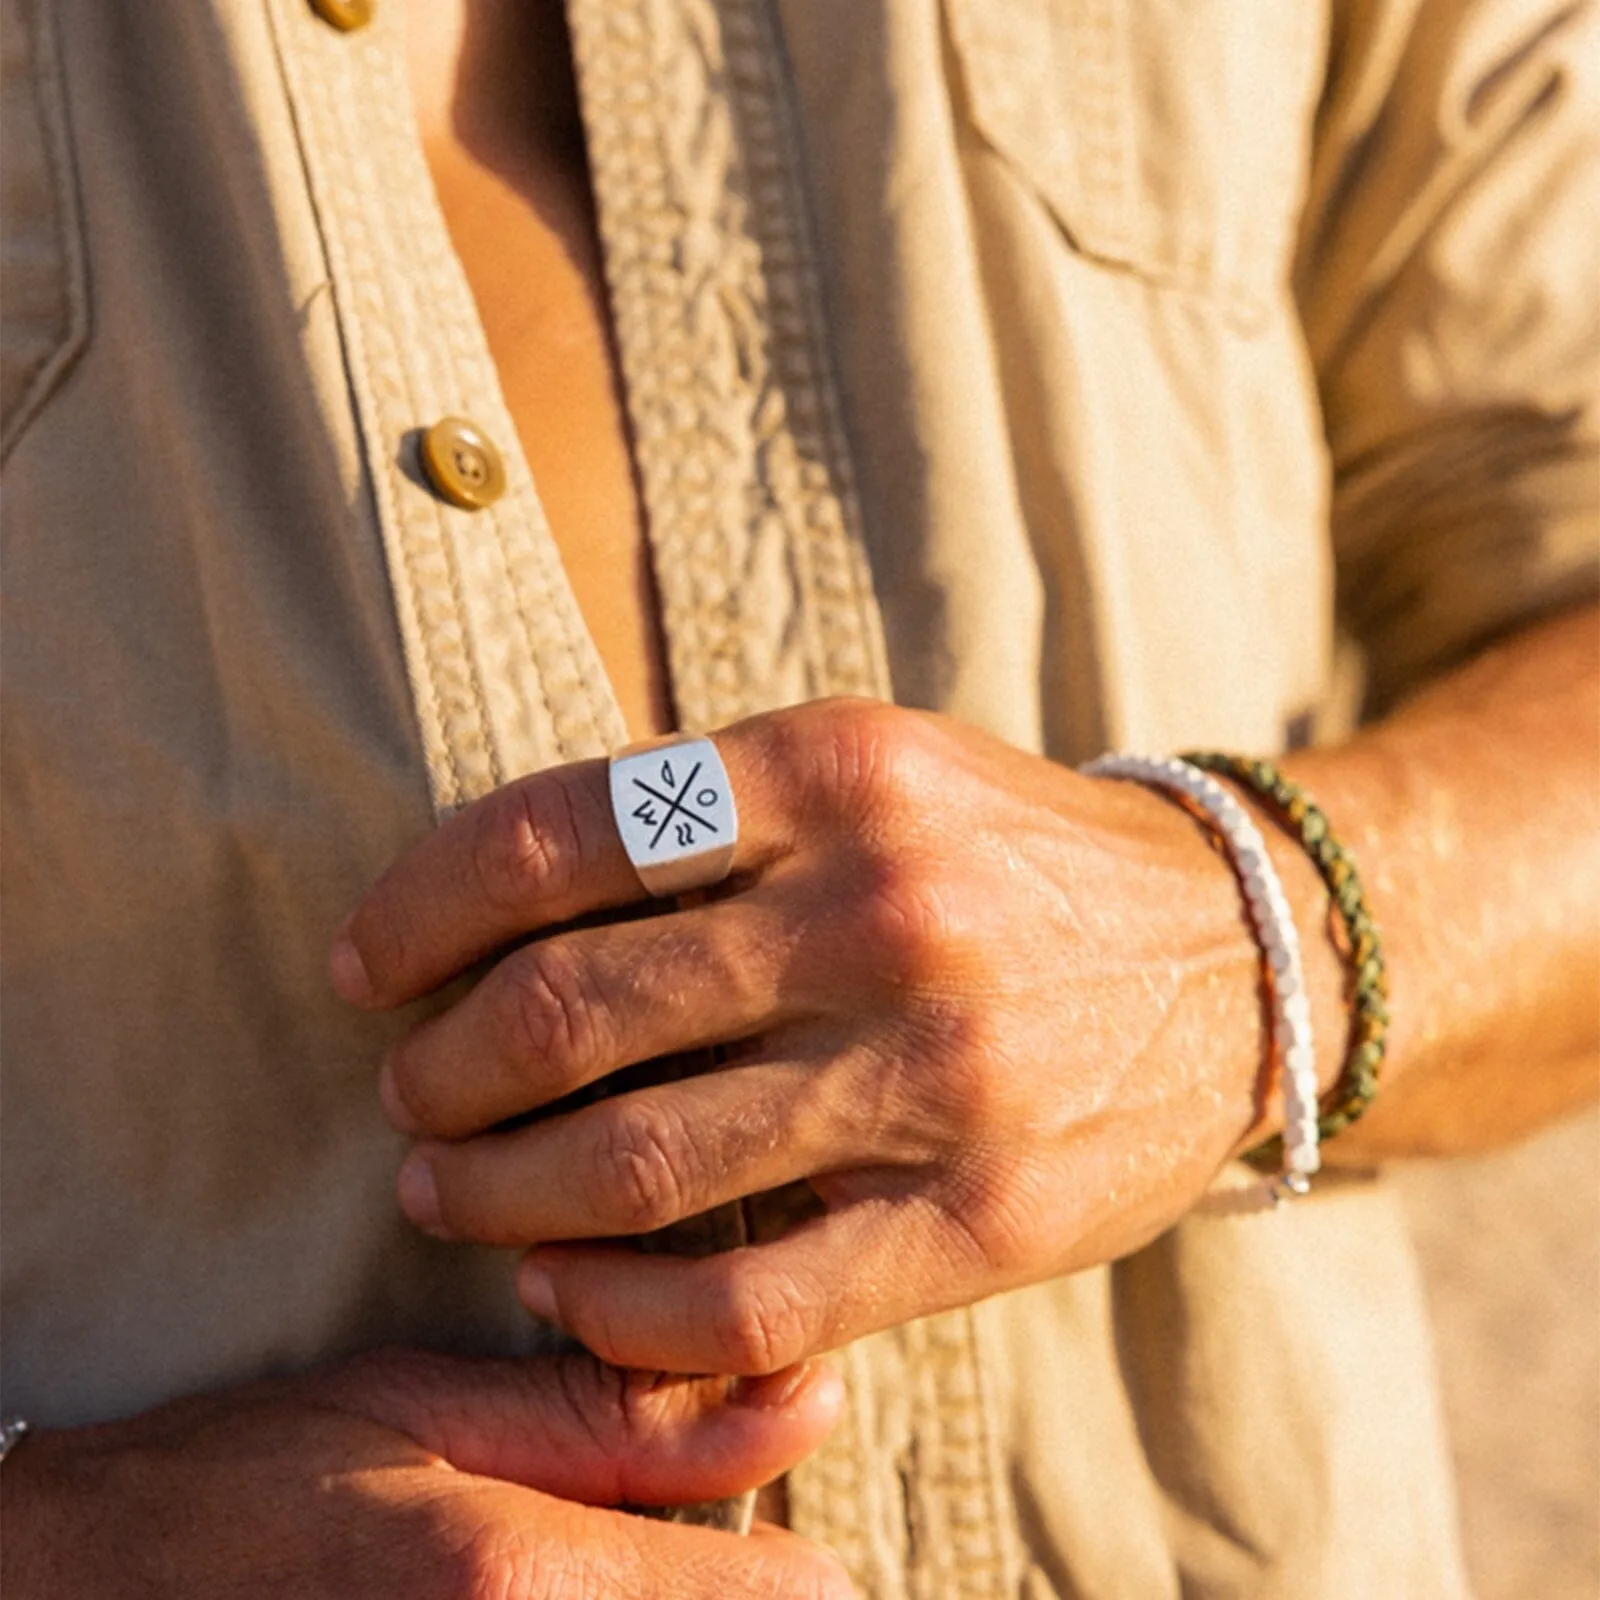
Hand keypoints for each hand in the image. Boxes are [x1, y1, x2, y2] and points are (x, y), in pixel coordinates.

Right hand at [0, 1348, 847, 1597]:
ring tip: (569, 1574)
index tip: (740, 1525)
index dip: (783, 1557)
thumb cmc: (247, 1487)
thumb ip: (620, 1421)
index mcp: (530, 1588)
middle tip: (646, 1553)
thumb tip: (806, 1400)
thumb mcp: (430, 1411)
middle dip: (718, 1599)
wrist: (77, 1595)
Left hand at [335, 699, 1321, 1373]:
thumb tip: (492, 901)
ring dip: (496, 1191)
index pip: (558, 833)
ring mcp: (936, 1072)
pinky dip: (616, 1309)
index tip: (368, 963)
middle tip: (406, 1092)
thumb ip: (705, 810)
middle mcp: (881, 908)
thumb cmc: (1005, 857)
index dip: (423, 905)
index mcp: (837, 769)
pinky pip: (746, 1301)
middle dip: (440, 1067)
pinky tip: (565, 1286)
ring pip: (636, 1163)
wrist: (1240, 954)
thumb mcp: (875, 766)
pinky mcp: (981, 1219)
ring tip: (449, 1189)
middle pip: (569, 1008)